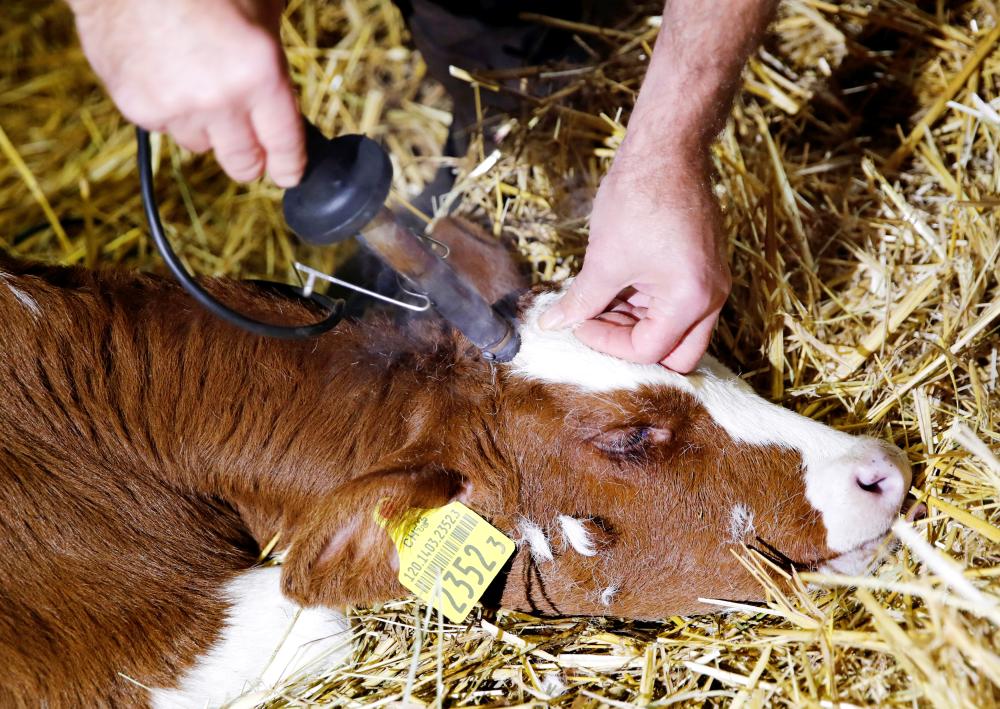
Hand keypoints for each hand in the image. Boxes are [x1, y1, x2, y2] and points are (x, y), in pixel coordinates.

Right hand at [70, 0, 304, 186]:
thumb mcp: (261, 8)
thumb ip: (275, 61)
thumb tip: (283, 100)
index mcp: (258, 72)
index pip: (284, 145)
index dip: (289, 165)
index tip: (288, 173)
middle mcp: (219, 98)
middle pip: (242, 162)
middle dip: (251, 160)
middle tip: (251, 149)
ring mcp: (175, 107)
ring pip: (201, 145)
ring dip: (206, 128)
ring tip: (197, 83)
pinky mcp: (138, 107)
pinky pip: (165, 128)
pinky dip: (169, 110)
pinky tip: (166, 74)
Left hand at [538, 152, 730, 372]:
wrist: (667, 149)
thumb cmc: (639, 198)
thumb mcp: (604, 259)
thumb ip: (581, 301)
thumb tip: (553, 324)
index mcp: (692, 300)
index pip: (649, 351)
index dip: (606, 343)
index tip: (579, 323)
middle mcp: (711, 297)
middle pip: (676, 354)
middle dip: (633, 347)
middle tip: (598, 328)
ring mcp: (710, 282)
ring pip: (676, 330)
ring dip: (637, 325)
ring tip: (598, 303)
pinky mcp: (702, 267)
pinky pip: (677, 303)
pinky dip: (646, 305)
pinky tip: (614, 288)